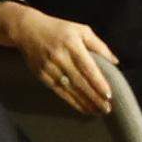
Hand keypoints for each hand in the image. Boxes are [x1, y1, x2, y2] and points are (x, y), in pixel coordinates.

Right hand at [0, 1, 119, 114]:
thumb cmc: (59, 29)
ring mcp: (49, 67)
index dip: (98, 83)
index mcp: (72, 44)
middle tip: (107, 108)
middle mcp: (60, 57)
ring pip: (69, 89)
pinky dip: (72, 101)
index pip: (88, 68)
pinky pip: (59, 91)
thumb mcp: (81, 30)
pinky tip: (82, 108)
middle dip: (94, 97)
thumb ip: (99, 46)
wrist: (27, 29)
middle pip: (79, 82)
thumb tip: (115, 62)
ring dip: (84, 102)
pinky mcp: (41, 75)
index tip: (108, 95)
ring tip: (97, 111)